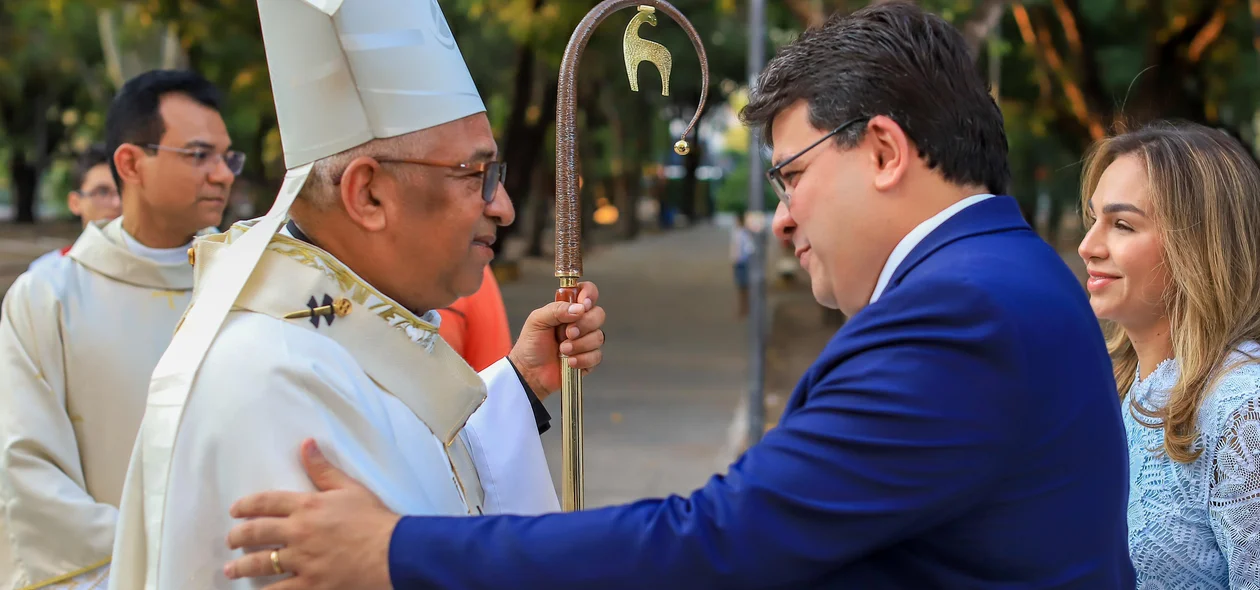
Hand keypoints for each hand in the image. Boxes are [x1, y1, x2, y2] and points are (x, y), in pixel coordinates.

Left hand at [223, 439, 398, 589]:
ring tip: (232, 570)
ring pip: (261, 563)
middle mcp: (298, 532)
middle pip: (256, 533)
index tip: (235, 510)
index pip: (266, 502)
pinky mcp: (310, 584)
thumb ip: (323, 469)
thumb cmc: (374, 519)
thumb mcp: (350, 488)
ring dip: (242, 566)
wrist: (393, 551)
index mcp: (307, 506)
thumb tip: (306, 444)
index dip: (246, 505)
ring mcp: (302, 560)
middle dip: (238, 537)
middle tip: (231, 540)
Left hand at [508, 281, 605, 400]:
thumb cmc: (530, 344)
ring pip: (598, 337)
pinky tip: (569, 362)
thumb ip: (556, 309)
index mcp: (568, 309)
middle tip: (567, 333)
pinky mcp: (589, 359)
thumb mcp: (537, 320)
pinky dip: (582, 359)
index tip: (583, 305)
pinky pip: (596, 356)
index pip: (588, 292)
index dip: (589, 295)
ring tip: (562, 351)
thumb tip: (579, 308)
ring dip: (579, 345)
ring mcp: (586, 341)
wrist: (529, 372)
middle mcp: (580, 323)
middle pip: (598, 314)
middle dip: (584, 324)